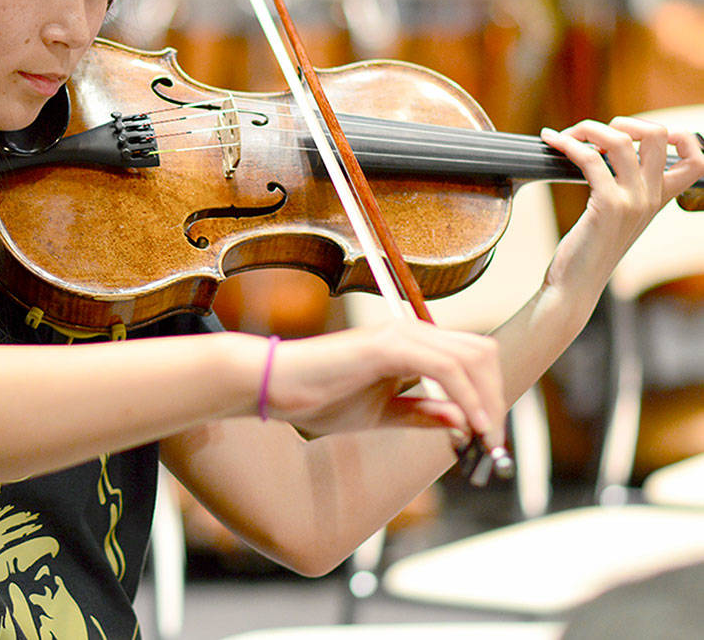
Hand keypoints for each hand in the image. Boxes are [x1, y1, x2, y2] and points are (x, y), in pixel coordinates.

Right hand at [260, 319, 504, 448]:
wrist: (277, 387)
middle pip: (482, 353)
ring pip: (472, 357)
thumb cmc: (318, 397)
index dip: (490, 394)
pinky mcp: (387, 347)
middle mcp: (411, 333)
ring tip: (485, 438)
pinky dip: (467, 397)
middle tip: (492, 441)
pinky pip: (446, 368)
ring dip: (488, 400)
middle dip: (497, 398)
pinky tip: (470, 425)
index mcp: (410, 346)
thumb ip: (421, 413)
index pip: (471, 358)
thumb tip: (463, 421)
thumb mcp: (382, 415)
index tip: (489, 435)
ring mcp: (400, 336)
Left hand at [541, 117, 703, 291]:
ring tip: (564, 135)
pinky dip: (568, 144)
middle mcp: (652, 198)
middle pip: (659, 135)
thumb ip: (622, 188)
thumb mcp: (615, 216)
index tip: (637, 133)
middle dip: (623, 121)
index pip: (697, 160)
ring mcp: (633, 201)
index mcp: (659, 199)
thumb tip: (603, 152)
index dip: (678, 136)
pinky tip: (551, 141)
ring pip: (621, 140)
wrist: (575, 285)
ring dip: (587, 128)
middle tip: (592, 133)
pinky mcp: (608, 206)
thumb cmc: (588, 251)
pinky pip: (591, 159)